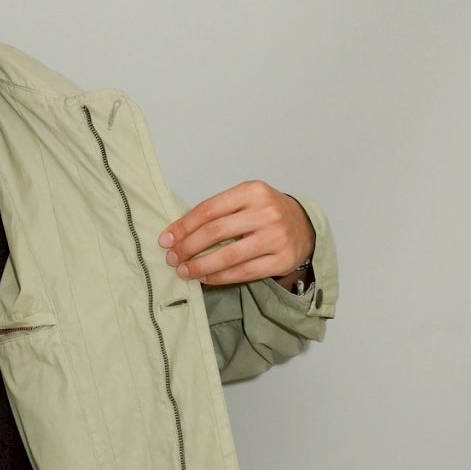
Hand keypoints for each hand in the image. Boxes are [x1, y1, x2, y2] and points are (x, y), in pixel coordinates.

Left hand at [158, 183, 314, 285]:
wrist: (304, 225)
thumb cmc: (265, 212)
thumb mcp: (245, 199)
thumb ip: (217, 211)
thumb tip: (178, 233)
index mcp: (252, 191)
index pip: (209, 210)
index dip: (183, 226)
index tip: (166, 239)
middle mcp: (266, 212)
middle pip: (215, 232)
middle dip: (188, 247)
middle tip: (172, 257)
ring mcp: (276, 237)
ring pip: (228, 256)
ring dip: (200, 266)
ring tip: (184, 271)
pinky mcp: (282, 259)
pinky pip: (244, 272)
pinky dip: (220, 277)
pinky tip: (205, 278)